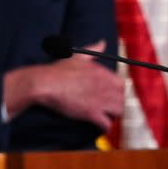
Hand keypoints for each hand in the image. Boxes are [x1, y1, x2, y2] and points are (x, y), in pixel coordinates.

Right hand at [3, 40, 123, 130]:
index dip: (115, 91)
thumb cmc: (58, 70)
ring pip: (118, 112)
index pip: (121, 84)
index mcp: (102, 73)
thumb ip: (93, 50)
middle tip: (105, 107)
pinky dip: (104, 126)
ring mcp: (99, 100)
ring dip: (111, 115)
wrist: (45, 83)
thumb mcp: (77, 55)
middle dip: (115, 104)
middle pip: (122, 99)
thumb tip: (103, 42)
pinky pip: (107, 124)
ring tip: (103, 116)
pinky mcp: (92, 113)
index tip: (108, 94)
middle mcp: (105, 86)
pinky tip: (97, 124)